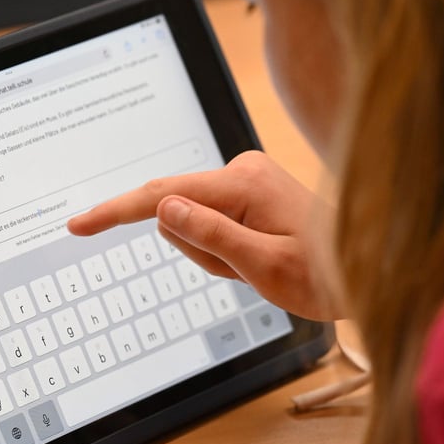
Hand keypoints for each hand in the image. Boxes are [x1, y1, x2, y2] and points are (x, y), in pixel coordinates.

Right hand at [68, 150, 340, 320]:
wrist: (366, 267)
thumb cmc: (325, 273)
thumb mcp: (265, 266)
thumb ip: (211, 236)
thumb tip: (161, 209)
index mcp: (244, 183)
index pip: (162, 195)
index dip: (116, 212)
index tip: (78, 225)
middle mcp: (241, 171)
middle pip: (179, 214)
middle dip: (198, 251)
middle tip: (245, 270)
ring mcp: (245, 179)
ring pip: (193, 224)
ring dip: (214, 254)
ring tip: (258, 265)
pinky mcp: (246, 191)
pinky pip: (210, 224)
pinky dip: (223, 249)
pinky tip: (257, 255)